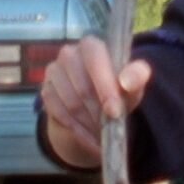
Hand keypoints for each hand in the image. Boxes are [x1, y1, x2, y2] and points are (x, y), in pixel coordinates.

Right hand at [39, 35, 151, 166]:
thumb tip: (126, 82)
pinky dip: (78, 130)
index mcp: (91, 46)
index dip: (105, 88)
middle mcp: (68, 54)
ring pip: (71, 104)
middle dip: (99, 112)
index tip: (114, 112)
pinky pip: (60, 114)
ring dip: (89, 124)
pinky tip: (89, 136)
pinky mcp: (46, 92)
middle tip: (111, 129)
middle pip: (82, 88)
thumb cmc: (116, 90)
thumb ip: (138, 76)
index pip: (95, 60)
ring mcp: (54, 73)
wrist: (94, 106)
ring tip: (102, 134)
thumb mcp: (133, 84)